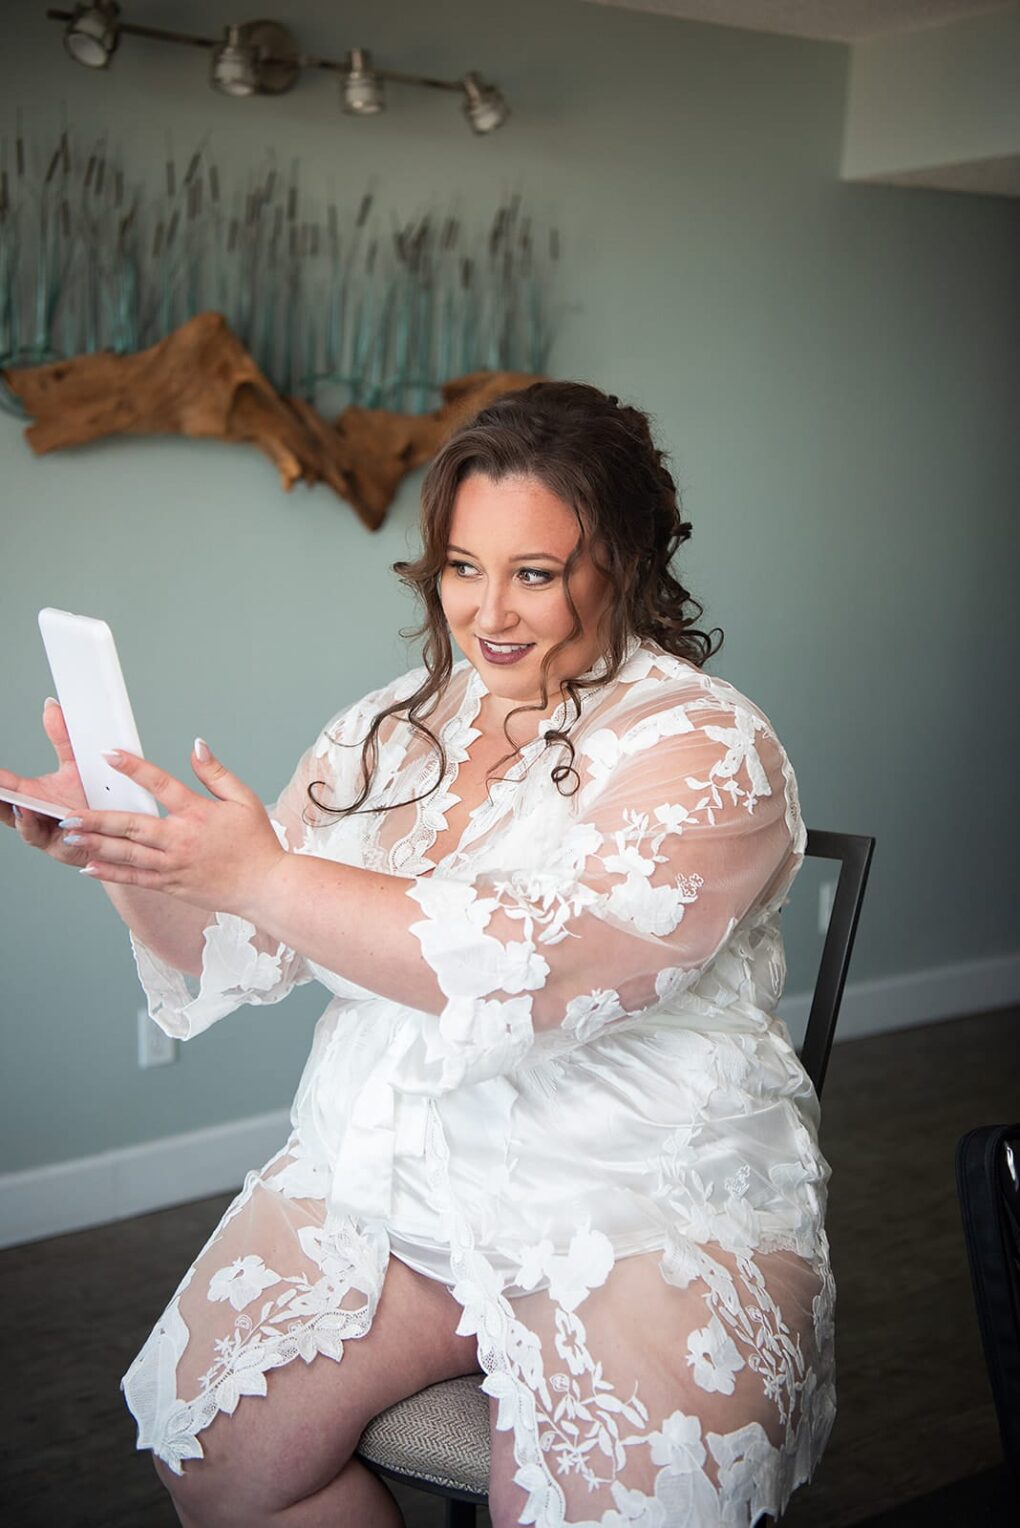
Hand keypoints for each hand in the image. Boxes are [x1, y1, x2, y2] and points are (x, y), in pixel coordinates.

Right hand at [1, 699, 90, 866]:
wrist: (117, 832)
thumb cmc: (92, 803)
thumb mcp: (75, 766)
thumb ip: (62, 739)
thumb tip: (51, 707)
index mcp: (32, 795)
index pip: (3, 786)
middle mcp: (34, 815)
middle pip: (4, 807)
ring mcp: (44, 832)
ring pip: (20, 824)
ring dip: (14, 813)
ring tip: (11, 800)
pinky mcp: (59, 847)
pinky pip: (42, 838)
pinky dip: (32, 825)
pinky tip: (29, 813)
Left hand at [65, 740, 286, 917]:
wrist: (265, 887)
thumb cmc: (256, 843)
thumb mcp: (244, 800)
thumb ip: (216, 773)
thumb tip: (197, 747)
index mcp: (198, 814)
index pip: (161, 784)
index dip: (134, 767)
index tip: (108, 754)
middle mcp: (181, 840)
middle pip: (132, 826)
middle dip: (97, 819)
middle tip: (68, 813)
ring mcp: (173, 865)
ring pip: (127, 854)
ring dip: (96, 844)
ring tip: (70, 837)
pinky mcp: (171, 885)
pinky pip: (136, 879)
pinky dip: (111, 873)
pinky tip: (89, 867)